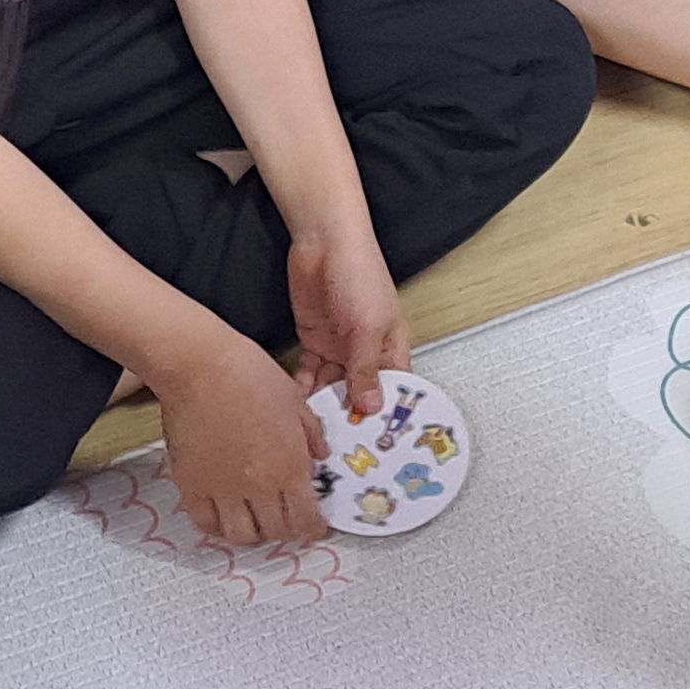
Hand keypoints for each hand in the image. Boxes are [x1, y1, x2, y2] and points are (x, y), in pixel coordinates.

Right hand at [155, 334, 326, 547]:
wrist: (201, 365)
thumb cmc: (249, 374)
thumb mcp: (296, 401)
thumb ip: (312, 434)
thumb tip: (320, 455)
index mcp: (289, 466)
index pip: (306, 520)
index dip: (313, 529)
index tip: (315, 527)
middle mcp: (258, 486)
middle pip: (277, 532)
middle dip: (287, 531)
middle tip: (288, 521)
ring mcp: (223, 489)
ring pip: (242, 535)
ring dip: (254, 532)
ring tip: (257, 520)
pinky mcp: (192, 484)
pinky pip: (206, 522)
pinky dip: (218, 525)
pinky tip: (225, 514)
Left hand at [284, 224, 410, 423]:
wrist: (323, 242)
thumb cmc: (359, 272)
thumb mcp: (368, 327)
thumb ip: (366, 369)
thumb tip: (371, 406)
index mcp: (391, 347)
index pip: (392, 390)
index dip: (385, 415)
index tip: (377, 442)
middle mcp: (366, 351)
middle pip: (360, 393)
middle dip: (350, 416)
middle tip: (339, 446)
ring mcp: (338, 347)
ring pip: (332, 387)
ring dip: (324, 405)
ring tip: (315, 431)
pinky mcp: (314, 341)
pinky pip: (308, 373)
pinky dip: (303, 388)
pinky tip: (296, 406)